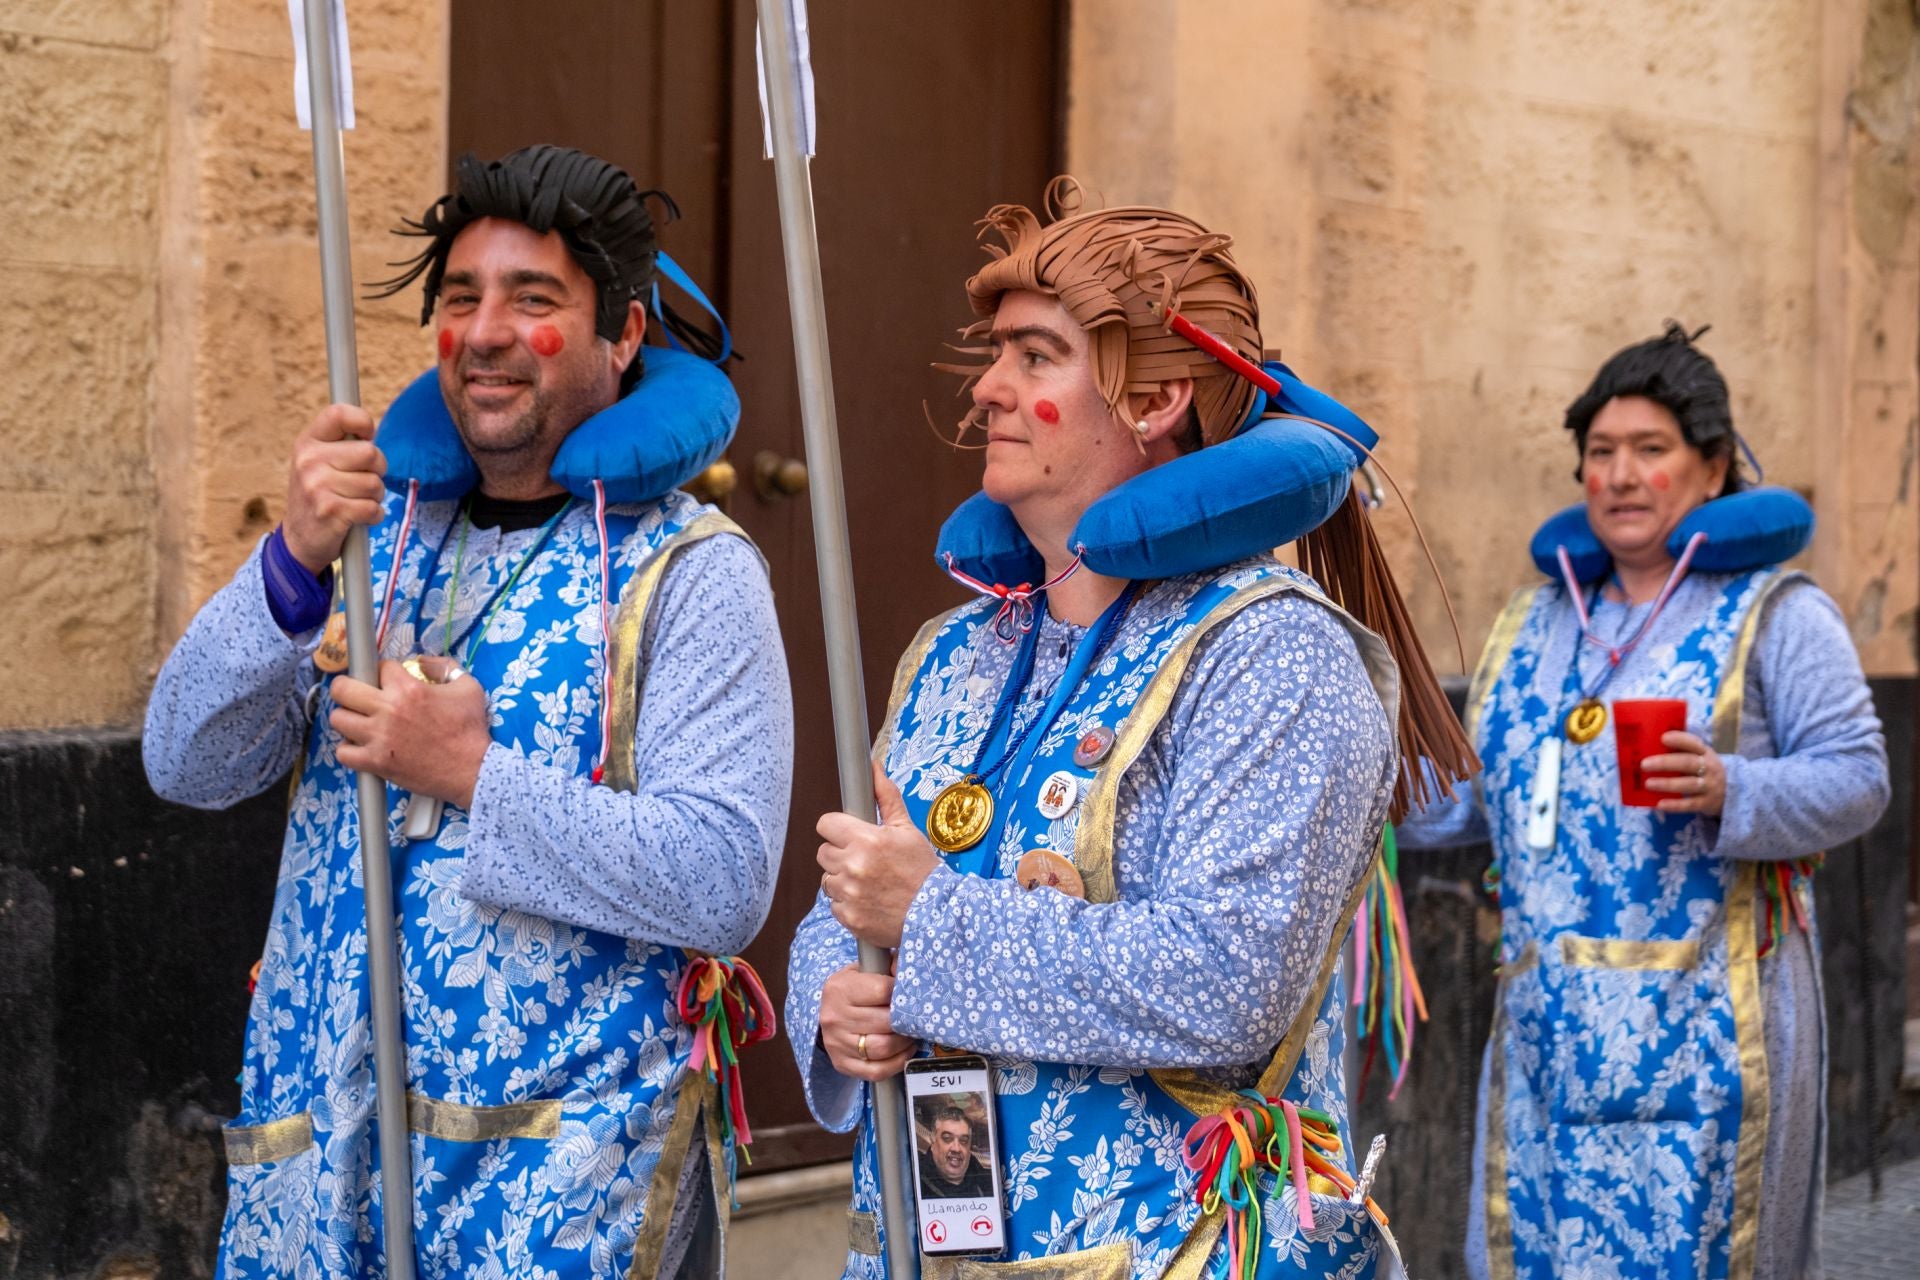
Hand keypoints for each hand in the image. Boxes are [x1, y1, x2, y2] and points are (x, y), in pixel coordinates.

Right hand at [285, 404, 386, 574]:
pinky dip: (374, 515)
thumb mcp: (318, 462)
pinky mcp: (331, 511)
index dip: (363, 421)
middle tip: (364, 481)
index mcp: (308, 442)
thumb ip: (341, 443)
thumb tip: (370, 426)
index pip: (339, 413)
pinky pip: (373, 508)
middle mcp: (309, 460)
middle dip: (378, 470)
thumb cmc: (320, 494)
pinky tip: (359, 517)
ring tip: (356, 501)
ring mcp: (317, 486)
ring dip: (375, 496)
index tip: (367, 436)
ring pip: (375, 483)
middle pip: (370, 453)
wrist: (299, 538)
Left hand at [329, 657, 490, 805]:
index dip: (384, 672)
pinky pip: (342, 752)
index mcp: (409, 689)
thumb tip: (422, 661)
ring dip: (347, 717)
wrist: (473, 769)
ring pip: (338, 718)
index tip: (387, 680)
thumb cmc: (470, 730)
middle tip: (357, 694)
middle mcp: (388, 710)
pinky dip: (349, 749)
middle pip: (342, 688)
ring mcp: (378, 738)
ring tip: (360, 721)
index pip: (379, 667)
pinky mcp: (375, 762)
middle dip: (348, 687)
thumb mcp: (468, 687)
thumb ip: (444, 666)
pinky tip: (361, 746)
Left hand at [815, 761, 939, 947]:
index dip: (837, 828)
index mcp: (866, 840)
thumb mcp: (907, 829)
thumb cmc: (922, 870)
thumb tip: (873, 768)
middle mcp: (853, 866)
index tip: (848, 834)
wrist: (937, 914)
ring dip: (843, 880)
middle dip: (840, 854)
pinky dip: (848, 903)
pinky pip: (834, 904)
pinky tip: (869, 900)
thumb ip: (886, 797)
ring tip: (869, 882)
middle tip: (865, 860)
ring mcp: (849, 894)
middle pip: (823, 852)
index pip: (825, 824)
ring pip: (827, 879)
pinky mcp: (848, 917)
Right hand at [818, 964, 913, 1080]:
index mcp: (840, 988)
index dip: (902, 993)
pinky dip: (897, 1063)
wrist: (828, 1011)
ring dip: (904, 1042)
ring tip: (911, 1034)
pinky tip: (904, 1051)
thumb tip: (911, 968)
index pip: (883, 990)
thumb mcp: (864, 969)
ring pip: (882, 1048)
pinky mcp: (841, 1063)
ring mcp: (837, 1043)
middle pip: (885, 1022)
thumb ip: (888, 965)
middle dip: (907, 1021)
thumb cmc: (853, 988)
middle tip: (918, 1017)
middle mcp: (835, 1016)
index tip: (911, 994)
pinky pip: (876, 1071)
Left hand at [1642, 730, 1725, 815]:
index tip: (1663, 738)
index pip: (1694, 743)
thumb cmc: (1703, 769)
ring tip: (1648, 784)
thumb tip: (1645, 744)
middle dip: (1666, 763)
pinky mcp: (1707, 803)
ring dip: (1667, 784)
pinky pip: (1690, 805)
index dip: (1680, 740)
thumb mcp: (1698, 757)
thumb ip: (1679, 751)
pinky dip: (1675, 805)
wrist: (1728, 792)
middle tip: (1644, 764)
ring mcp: (1710, 786)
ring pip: (1688, 784)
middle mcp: (1709, 768)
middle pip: (1688, 763)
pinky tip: (1659, 804)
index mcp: (1705, 752)